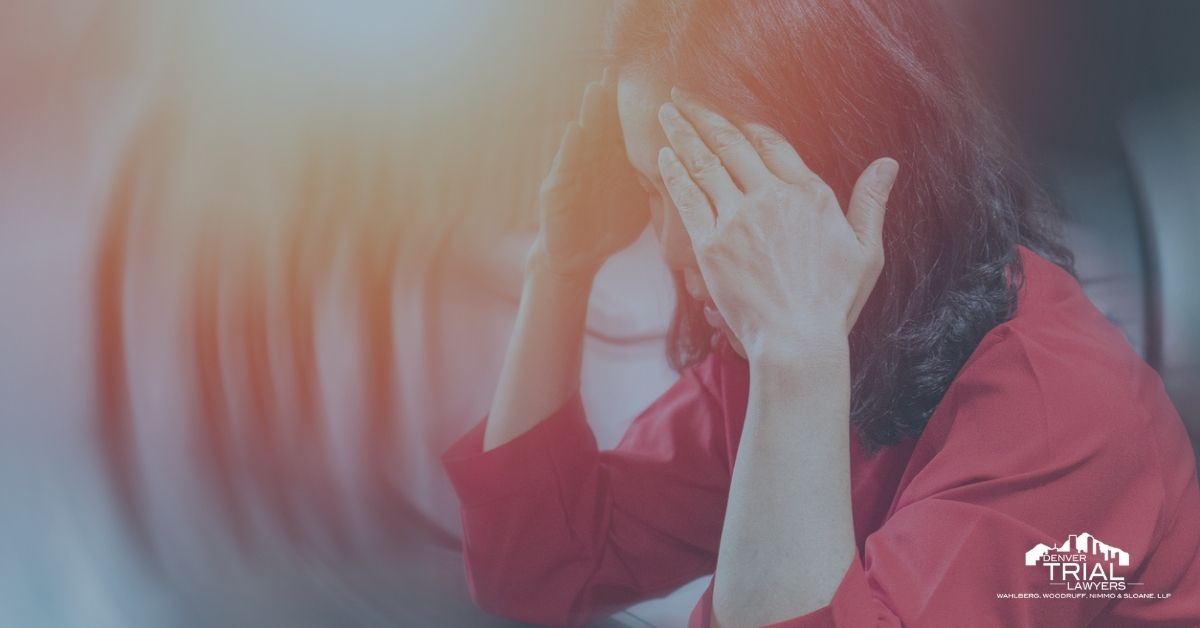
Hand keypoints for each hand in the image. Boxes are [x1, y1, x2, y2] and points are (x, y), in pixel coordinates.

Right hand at [532, 69, 648, 279]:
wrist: (579, 257)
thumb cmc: (611, 227)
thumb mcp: (642, 201)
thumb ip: (661, 182)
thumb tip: (699, 169)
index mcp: (616, 161)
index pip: (627, 127)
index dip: (637, 105)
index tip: (650, 77)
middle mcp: (594, 160)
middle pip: (605, 123)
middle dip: (611, 97)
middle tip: (620, 67)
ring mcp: (574, 171)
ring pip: (584, 137)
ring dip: (589, 113)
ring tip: (596, 88)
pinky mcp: (556, 189)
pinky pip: (565, 166)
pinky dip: (570, 148)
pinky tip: (575, 130)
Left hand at [656, 88, 898, 357]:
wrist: (797, 341)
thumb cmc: (834, 302)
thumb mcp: (866, 250)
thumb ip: (871, 202)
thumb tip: (888, 164)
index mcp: (808, 194)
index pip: (771, 143)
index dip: (745, 123)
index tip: (728, 111)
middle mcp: (771, 197)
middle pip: (731, 143)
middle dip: (704, 115)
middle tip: (683, 95)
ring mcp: (738, 219)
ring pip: (705, 164)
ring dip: (683, 134)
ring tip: (667, 112)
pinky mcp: (711, 244)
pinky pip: (689, 198)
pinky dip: (675, 172)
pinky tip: (664, 155)